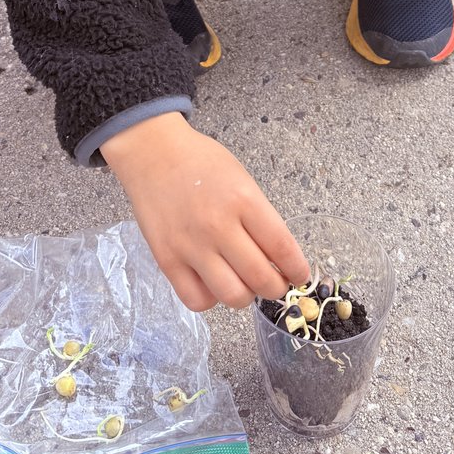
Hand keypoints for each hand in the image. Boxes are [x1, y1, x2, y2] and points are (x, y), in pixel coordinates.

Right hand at [102, 113, 309, 310]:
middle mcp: (219, 226)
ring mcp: (191, 246)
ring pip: (232, 296)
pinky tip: (214, 283)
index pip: (283, 248)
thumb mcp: (242, 178)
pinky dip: (212, 299)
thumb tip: (279, 257)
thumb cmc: (201, 162)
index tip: (300, 275)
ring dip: (247, 297)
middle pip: (261, 279)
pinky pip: (197, 300)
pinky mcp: (167, 260)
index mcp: (244, 200)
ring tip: (245, 284)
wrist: (153, 153)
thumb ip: (260, 216)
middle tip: (276, 284)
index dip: (298, 269)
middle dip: (277, 288)